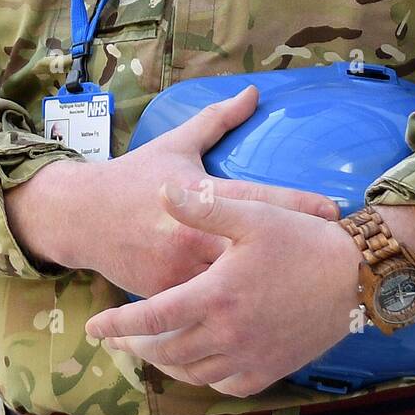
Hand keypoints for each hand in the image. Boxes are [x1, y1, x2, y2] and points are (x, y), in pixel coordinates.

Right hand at [68, 84, 340, 297]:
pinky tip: (266, 322)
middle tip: (334, 256)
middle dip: (291, 252)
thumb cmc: (134, 177)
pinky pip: (202, 307)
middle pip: (251, 247)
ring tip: (310, 294)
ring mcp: (178, 269)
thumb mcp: (175, 144)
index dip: (296, 203)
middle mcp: (191, 232)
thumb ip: (217, 120)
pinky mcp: (165, 295)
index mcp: (198, 194)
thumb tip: (252, 92)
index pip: (255, 198)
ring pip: (229, 285)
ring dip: (266, 289)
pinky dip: (230, 311)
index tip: (332, 209)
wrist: (81, 216)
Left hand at [85, 176, 361, 396]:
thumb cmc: (304, 240)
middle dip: (137, 348)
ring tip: (154, 350)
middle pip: (166, 352)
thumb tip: (164, 191)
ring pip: (193, 373)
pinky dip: (205, 377)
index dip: (118, 325)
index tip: (95, 329)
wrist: (357, 277)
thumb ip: (203, 207)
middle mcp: (228, 334)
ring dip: (167, 364)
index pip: (151, 318)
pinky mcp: (271, 369)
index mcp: (216, 296)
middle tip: (119, 340)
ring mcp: (250, 356)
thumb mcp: (252, 215)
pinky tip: (200, 363)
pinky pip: (227, 384)